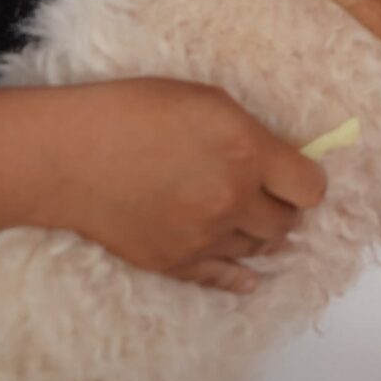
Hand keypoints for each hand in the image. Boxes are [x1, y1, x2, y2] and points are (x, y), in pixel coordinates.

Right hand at [0, 79, 326, 293]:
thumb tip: (280, 160)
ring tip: (253, 223)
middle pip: (288, 222)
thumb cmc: (135, 111)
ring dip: (260, 235)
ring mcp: (205, 237)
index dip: (306, 182)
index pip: (311, 187)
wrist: (69, 155)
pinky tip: (249, 279)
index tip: (295, 175)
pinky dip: (240, 278)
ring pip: (258, 250)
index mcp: (248, 152)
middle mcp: (234, 200)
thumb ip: (251, 134)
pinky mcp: (176, 264)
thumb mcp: (207, 101)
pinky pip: (223, 280)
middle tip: (269, 196)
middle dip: (283, 208)